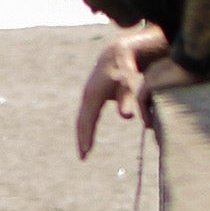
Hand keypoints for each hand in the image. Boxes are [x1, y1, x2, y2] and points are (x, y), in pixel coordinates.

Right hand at [75, 39, 142, 161]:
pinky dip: (87, 127)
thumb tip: (126, 117)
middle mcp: (87, 96)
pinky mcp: (92, 96)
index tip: (86, 153)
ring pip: (83, 118)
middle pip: (81, 121)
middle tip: (83, 157)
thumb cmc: (125, 68)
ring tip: (85, 150)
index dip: (86, 137)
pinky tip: (89, 135)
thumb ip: (127, 100)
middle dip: (82, 139)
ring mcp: (88, 95)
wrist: (117, 53)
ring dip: (83, 134)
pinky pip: (87, 115)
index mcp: (93, 95)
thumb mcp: (128, 83)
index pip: (88, 121)